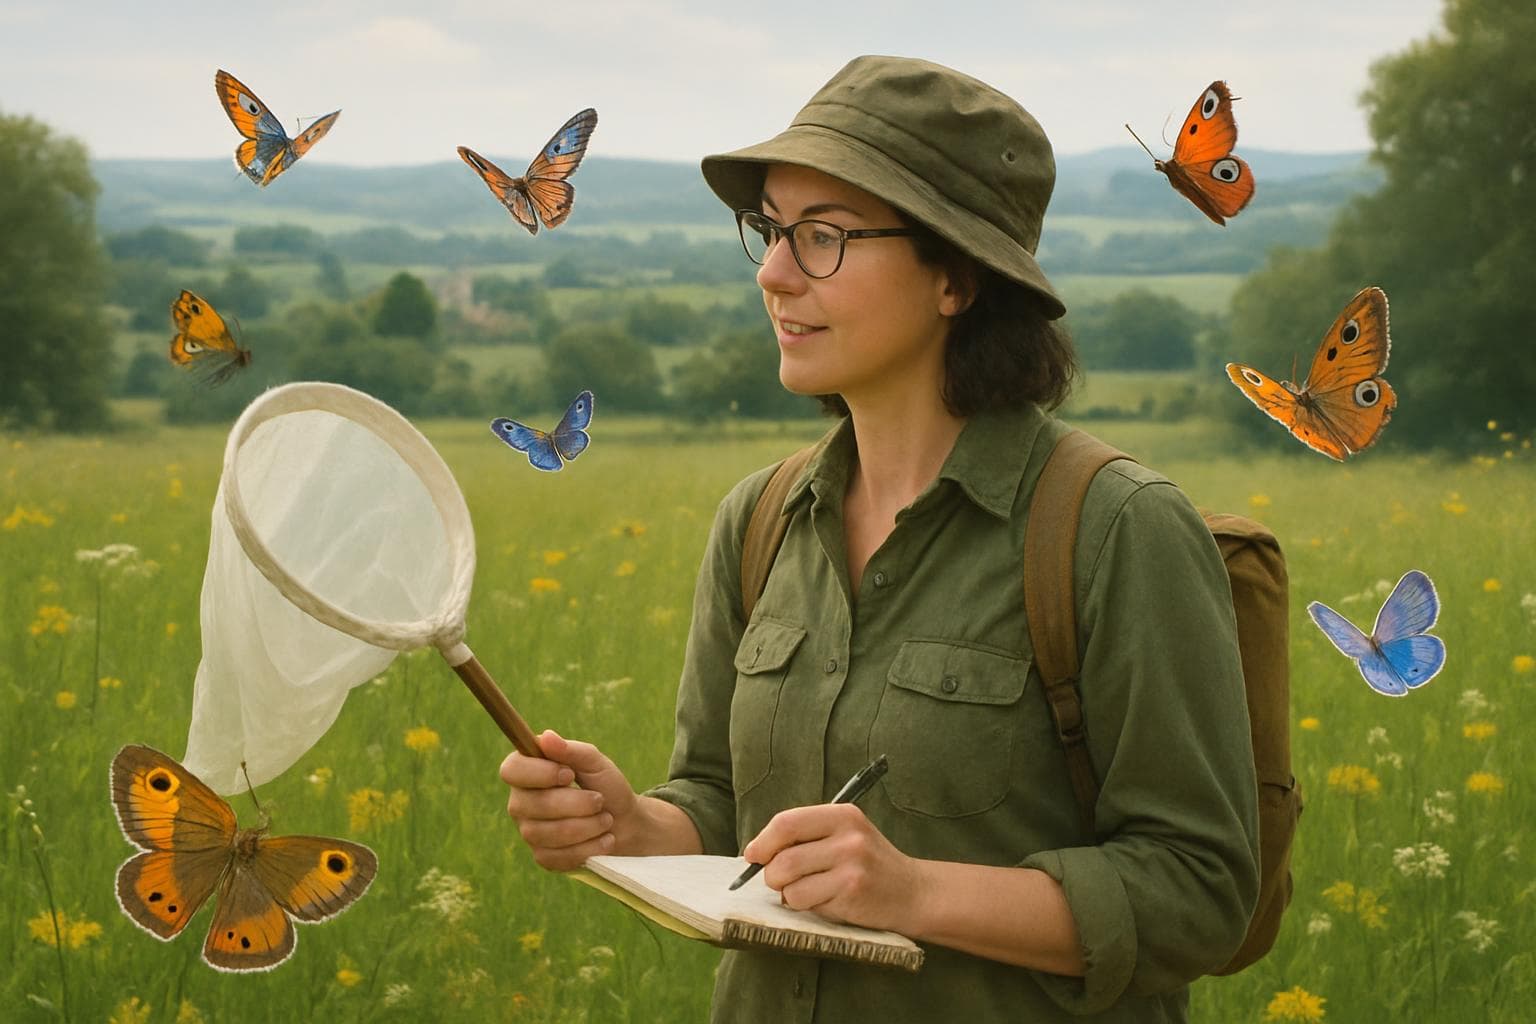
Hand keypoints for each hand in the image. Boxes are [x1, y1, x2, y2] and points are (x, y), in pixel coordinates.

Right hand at [499, 729, 637, 870]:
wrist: (625, 823)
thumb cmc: (606, 787)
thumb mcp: (596, 763)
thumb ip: (572, 750)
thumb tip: (546, 737)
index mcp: (527, 772)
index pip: (511, 770)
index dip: (538, 773)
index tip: (569, 775)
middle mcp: (521, 802)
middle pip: (532, 805)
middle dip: (574, 803)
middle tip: (599, 800)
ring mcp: (529, 832)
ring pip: (547, 833)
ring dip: (586, 826)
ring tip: (606, 819)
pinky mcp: (543, 857)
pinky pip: (558, 856)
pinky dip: (588, 847)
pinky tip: (604, 839)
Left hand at [741, 804, 927, 932]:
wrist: (913, 892)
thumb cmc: (869, 864)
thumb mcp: (845, 836)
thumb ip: (807, 837)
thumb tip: (755, 852)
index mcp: (842, 814)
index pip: (787, 822)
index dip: (763, 841)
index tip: (752, 855)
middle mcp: (848, 836)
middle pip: (783, 858)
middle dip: (772, 875)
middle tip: (781, 881)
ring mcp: (851, 865)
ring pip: (790, 885)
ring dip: (788, 894)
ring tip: (808, 891)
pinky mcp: (851, 893)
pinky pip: (805, 903)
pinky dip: (806, 907)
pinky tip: (826, 901)